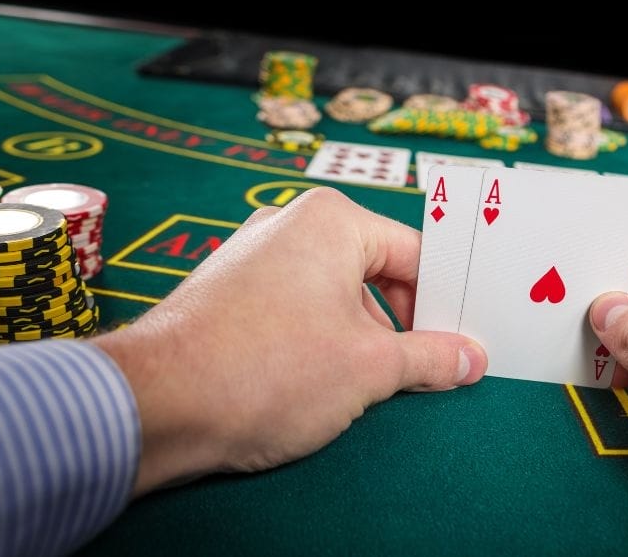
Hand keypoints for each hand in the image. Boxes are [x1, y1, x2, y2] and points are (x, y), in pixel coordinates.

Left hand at [95, 188, 486, 494]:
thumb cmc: (266, 370)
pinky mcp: (227, 297)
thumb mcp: (371, 368)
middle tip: (425, 372)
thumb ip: (431, 358)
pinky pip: (295, 313)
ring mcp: (252, 260)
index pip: (414, 255)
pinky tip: (317, 387)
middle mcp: (289, 227)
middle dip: (401, 328)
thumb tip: (471, 359)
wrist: (156, 406)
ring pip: (334, 299)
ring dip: (359, 343)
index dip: (444, 303)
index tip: (462, 341)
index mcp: (331, 221)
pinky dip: (317, 345)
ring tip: (365, 390)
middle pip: (374, 275)